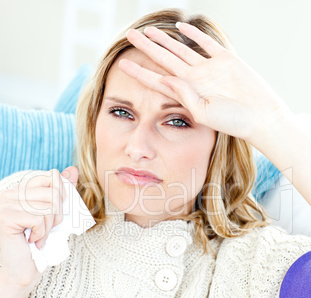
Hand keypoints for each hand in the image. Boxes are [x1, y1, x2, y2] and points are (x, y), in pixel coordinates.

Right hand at [0, 166, 78, 289]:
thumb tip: (72, 170)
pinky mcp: (6, 218)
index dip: (60, 196)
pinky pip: (38, 219)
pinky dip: (41, 234)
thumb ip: (61, 192)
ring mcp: (6, 205)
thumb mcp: (54, 215)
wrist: (21, 273)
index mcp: (19, 190)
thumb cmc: (37, 245)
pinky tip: (32, 241)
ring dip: (49, 226)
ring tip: (39, 236)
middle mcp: (9, 194)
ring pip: (47, 206)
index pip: (50, 178)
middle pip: (52, 192)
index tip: (54, 215)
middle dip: (56, 214)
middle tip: (46, 229)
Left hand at [119, 23, 290, 145]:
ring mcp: (209, 68)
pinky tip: (181, 26)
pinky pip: (206, 43)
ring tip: (148, 30)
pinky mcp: (225, 60)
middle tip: (129, 35)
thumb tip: (166, 79)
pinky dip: (194, 34)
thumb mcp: (204, 112)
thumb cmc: (233, 121)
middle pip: (164, 59)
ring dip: (165, 39)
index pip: (157, 80)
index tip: (122, 65)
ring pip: (181, 49)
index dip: (139, 72)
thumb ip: (184, 95)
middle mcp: (194, 80)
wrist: (260, 116)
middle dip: (146, 48)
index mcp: (186, 94)